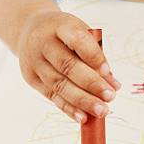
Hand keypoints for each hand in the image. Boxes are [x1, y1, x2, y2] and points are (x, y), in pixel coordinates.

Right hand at [17, 8, 119, 123]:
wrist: (29, 30)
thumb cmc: (64, 34)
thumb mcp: (80, 33)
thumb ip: (97, 57)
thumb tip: (113, 86)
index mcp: (60, 25)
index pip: (78, 41)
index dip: (94, 57)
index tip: (108, 73)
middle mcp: (43, 42)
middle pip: (67, 66)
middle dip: (91, 84)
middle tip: (110, 97)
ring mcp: (34, 61)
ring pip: (59, 85)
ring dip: (82, 101)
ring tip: (101, 111)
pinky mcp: (31, 78)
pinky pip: (51, 96)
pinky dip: (68, 108)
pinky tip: (83, 117)